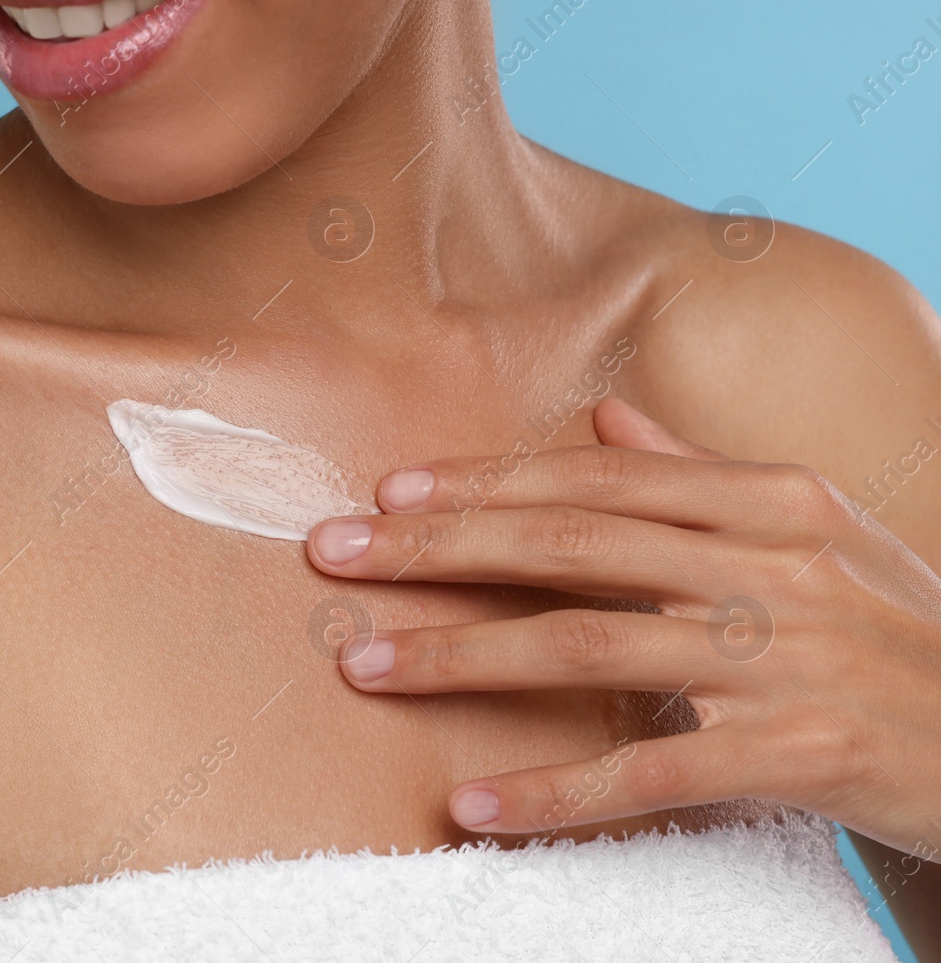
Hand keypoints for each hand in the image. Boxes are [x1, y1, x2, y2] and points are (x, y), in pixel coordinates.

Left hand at [305, 397, 940, 859]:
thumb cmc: (895, 629)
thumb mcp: (816, 531)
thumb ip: (701, 472)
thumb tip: (608, 414)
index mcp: (772, 499)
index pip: (599, 476)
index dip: (487, 480)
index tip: (390, 492)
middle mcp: (774, 564)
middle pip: (572, 543)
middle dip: (439, 547)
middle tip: (334, 555)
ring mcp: (788, 659)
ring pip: (591, 646)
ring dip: (465, 656)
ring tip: (366, 665)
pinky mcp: (800, 754)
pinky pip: (653, 771)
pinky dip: (557, 789)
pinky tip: (473, 804)